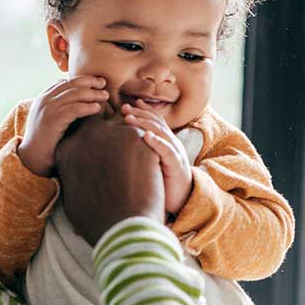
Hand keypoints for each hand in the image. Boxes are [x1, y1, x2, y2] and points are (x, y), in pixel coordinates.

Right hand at [18, 76, 109, 176]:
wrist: (33, 159)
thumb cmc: (47, 143)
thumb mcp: (53, 121)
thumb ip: (62, 110)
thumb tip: (81, 104)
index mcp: (44, 99)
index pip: (65, 82)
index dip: (82, 80)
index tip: (97, 83)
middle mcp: (44, 100)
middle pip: (71, 84)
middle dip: (90, 82)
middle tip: (104, 84)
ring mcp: (47, 109)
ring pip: (74, 94)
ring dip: (92, 93)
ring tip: (105, 96)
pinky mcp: (53, 120)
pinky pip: (74, 109)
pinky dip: (88, 107)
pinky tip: (97, 108)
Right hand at [54, 116, 164, 244]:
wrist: (123, 227)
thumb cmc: (97, 221)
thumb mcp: (72, 199)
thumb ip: (72, 180)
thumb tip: (71, 178)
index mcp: (67, 148)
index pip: (82, 133)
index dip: (96, 142)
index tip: (105, 154)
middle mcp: (86, 135)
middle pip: (103, 124)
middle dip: (114, 135)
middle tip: (126, 151)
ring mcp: (111, 133)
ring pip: (126, 127)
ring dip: (132, 140)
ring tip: (142, 159)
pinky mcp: (136, 137)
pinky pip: (144, 134)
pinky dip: (150, 146)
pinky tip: (153, 163)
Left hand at [121, 100, 193, 214]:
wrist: (182, 201)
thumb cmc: (163, 182)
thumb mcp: (152, 162)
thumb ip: (142, 151)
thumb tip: (122, 144)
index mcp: (165, 141)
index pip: (155, 120)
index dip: (143, 110)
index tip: (127, 104)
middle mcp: (171, 143)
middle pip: (155, 122)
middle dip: (139, 113)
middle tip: (123, 107)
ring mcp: (175, 152)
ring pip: (160, 132)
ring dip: (144, 123)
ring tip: (128, 118)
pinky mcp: (176, 164)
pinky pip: (167, 150)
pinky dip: (156, 142)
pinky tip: (146, 135)